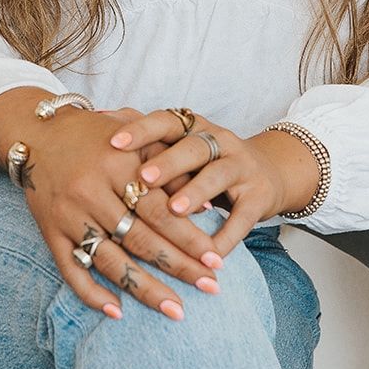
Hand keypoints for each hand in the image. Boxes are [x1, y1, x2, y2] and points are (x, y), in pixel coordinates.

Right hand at [20, 106, 226, 320]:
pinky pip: (71, 270)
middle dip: (179, 267)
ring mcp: (69, 215)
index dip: (189, 238)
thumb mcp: (136, 139)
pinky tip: (118, 312)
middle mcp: (92, 192)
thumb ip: (170, 168)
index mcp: (117, 165)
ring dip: (146, 290)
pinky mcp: (50, 232)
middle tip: (211, 288)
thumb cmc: (97, 136)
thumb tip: (207, 208)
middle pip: (141, 240)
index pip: (160, 211)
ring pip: (111, 261)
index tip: (216, 261)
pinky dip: (92, 294)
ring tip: (176, 310)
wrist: (38, 135)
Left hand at [107, 109, 289, 257]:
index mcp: (194, 127)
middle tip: (142, 178)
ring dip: (195, 192)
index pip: (165, 122)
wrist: (269, 172)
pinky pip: (242, 217)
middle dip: (167, 163)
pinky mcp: (259, 197)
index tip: (114, 143)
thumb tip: (99, 115)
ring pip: (218, 176)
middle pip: (192, 147)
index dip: (141, 130)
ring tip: (174, 210)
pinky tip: (208, 253)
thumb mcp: (180, 144)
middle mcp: (219, 141)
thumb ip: (146, 135)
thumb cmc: (207, 162)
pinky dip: (224, 237)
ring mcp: (242, 167)